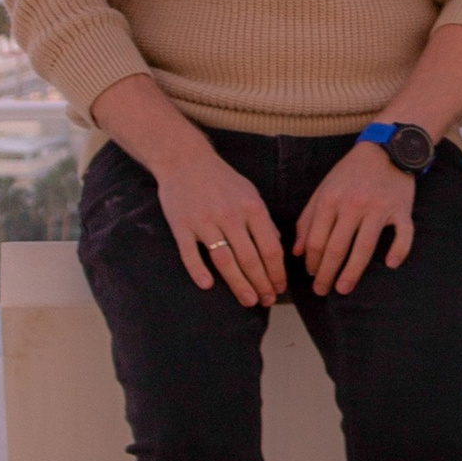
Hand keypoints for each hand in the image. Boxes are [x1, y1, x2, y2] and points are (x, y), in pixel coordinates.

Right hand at [154, 149, 285, 302]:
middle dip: (262, 284)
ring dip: (239, 284)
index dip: (278, 273)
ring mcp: (204, 221)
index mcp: (251, 208)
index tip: (280, 288)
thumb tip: (276, 245)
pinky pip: (190, 253)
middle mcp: (230, 215)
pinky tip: (207, 285)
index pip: (270, 248)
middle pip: (250, 259)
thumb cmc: (220, 179)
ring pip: (225, 260)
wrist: (184, 159)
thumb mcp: (249, 193)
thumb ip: (263, 219)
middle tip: (266, 301)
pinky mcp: (181, 225)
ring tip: (249, 301)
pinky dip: (198, 270)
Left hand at [293, 142, 416, 294]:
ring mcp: (379, 207)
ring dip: (352, 272)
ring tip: (343, 288)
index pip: (316, 240)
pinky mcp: (401, 209)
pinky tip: (390, 265)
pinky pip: (403, 234)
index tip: (311, 276)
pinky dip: (398, 250)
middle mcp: (353, 205)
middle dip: (326, 274)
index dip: (311, 262)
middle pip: (336, 248)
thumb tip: (298, 253)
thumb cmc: (350, 173)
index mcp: (331, 200)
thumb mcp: (323, 190)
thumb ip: (308, 220)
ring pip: (364, 247)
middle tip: (322, 291)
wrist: (385, 149)